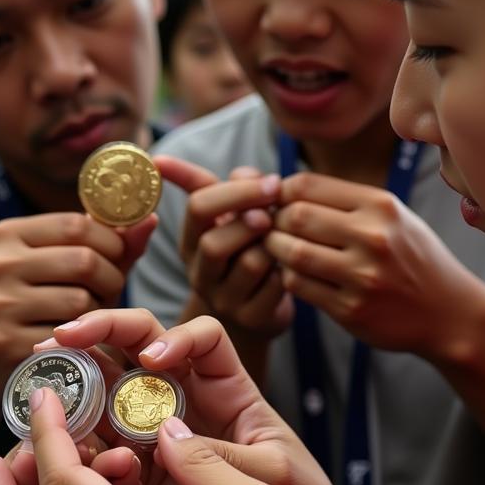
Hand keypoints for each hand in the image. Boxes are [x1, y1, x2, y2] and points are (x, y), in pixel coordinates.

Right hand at [0, 212, 156, 399]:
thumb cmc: (37, 302)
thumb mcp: (61, 264)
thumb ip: (108, 244)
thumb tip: (149, 218)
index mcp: (8, 233)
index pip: (77, 224)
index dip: (111, 241)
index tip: (117, 258)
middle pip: (84, 261)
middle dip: (111, 278)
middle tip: (109, 292)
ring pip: (80, 301)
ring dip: (100, 311)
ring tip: (92, 316)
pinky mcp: (4, 343)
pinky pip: (69, 338)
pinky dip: (83, 340)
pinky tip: (76, 342)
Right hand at [40, 308, 338, 484]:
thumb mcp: (273, 476)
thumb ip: (226, 454)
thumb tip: (172, 437)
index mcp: (228, 388)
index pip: (201, 337)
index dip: (176, 338)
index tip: (153, 361)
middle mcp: (188, 399)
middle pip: (140, 344)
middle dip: (99, 333)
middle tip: (59, 340)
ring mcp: (159, 430)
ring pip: (112, 389)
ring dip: (77, 380)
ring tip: (42, 383)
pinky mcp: (140, 466)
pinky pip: (103, 442)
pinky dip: (80, 441)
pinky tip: (59, 447)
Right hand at [156, 155, 292, 337]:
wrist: (256, 308)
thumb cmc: (247, 247)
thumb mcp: (231, 213)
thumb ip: (228, 184)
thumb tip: (198, 166)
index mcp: (190, 240)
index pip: (198, 208)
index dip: (236, 191)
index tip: (271, 182)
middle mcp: (199, 272)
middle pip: (214, 243)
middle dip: (251, 220)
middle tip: (277, 211)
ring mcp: (224, 299)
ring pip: (250, 264)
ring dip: (275, 244)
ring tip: (287, 236)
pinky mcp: (253, 318)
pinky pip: (276, 287)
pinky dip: (289, 268)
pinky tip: (294, 261)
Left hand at [267, 172, 484, 357]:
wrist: (451, 313)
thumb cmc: (412, 257)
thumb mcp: (393, 216)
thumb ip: (345, 202)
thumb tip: (281, 188)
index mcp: (380, 205)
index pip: (306, 185)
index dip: (280, 192)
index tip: (276, 202)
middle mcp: (373, 237)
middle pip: (295, 216)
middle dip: (274, 220)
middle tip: (271, 227)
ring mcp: (362, 276)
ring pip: (292, 252)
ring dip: (275, 249)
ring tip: (278, 248)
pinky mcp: (352, 309)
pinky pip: (300, 285)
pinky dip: (288, 276)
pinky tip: (295, 273)